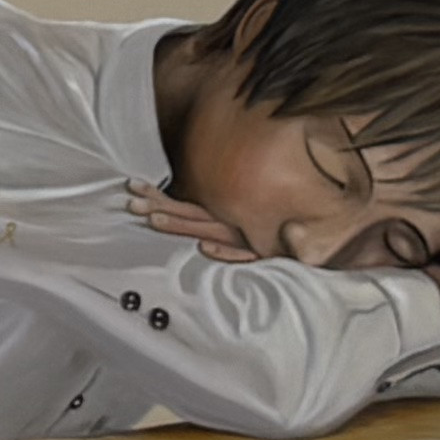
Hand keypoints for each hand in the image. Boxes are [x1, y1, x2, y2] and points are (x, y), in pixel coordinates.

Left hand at [124, 183, 260, 263]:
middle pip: (187, 213)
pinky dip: (224, 251)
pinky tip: (205, 248)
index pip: (182, 204)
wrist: (308, 235)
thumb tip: (185, 222)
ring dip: (180, 225)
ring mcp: (242, 235)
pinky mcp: (261, 251)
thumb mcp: (237, 222)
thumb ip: (211, 219)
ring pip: (207, 229)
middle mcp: (227, 220)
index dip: (158, 196)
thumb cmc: (268, 229)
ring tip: (154, 221)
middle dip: (158, 206)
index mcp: (219, 212)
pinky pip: (241, 253)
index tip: (133, 186)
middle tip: (131, 203)